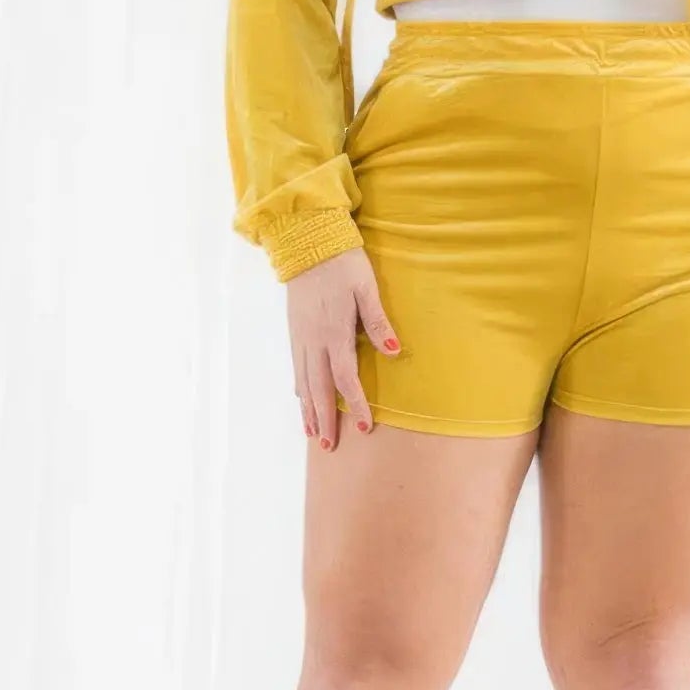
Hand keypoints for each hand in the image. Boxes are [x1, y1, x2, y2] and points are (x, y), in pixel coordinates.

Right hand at [286, 247, 401, 449]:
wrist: (306, 242)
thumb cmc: (343, 263)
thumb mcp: (366, 288)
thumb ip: (377, 321)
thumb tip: (394, 350)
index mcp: (334, 331)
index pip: (344, 377)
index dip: (353, 403)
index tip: (362, 427)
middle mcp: (314, 340)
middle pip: (319, 388)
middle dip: (325, 419)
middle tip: (329, 447)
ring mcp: (301, 336)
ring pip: (304, 381)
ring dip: (309, 410)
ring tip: (313, 434)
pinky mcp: (294, 330)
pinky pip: (296, 367)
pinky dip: (300, 388)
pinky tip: (302, 399)